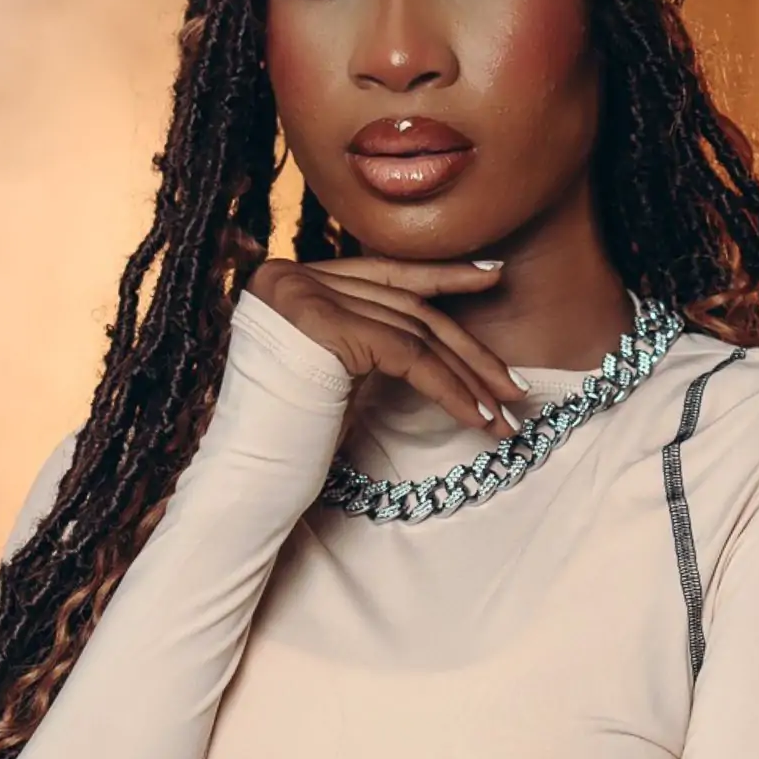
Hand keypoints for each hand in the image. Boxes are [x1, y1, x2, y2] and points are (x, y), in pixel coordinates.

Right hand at [247, 256, 526, 439]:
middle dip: (466, 345)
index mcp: (289, 276)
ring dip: (467, 376)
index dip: (442, 274)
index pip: (382, 273)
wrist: (245, 486)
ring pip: (413, 330)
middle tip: (513, 380)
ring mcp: (302, 294)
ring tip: (503, 414)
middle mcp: (292, 275)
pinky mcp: (321, 325)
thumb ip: (367, 329)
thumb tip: (435, 316)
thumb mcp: (332, 368)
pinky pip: (407, 355)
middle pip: (404, 304)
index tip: (492, 271)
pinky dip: (450, 388)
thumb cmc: (289, 439)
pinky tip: (477, 415)